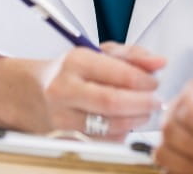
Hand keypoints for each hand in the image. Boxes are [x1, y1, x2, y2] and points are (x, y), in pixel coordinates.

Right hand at [38, 41, 165, 138]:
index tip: (154, 82)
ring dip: (135, 120)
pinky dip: (120, 133)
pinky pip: (102, 140)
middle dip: (142, 104)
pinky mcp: (64, 137)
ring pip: (109, 126)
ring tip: (143, 111)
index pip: (118, 75)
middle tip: (155, 101)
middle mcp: (65, 90)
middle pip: (113, 103)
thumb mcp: (100, 52)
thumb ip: (132, 55)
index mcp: (75, 62)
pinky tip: (124, 122)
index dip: (144, 81)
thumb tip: (159, 62)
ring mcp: (62, 117)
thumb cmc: (71, 71)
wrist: (33, 92)